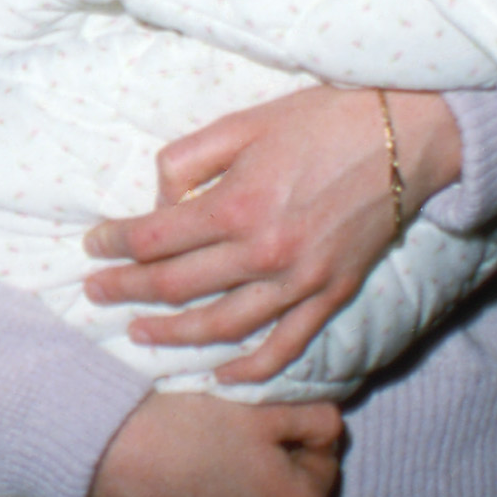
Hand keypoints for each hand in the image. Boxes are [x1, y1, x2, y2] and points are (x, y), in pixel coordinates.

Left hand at [82, 85, 459, 383]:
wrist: (402, 138)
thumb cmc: (318, 121)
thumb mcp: (240, 124)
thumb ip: (187, 161)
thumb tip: (159, 203)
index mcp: (235, 205)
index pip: (154, 238)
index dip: (115, 244)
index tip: (94, 245)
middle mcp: (264, 252)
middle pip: (177, 287)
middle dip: (128, 291)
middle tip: (95, 291)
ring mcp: (301, 281)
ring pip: (223, 325)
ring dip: (174, 335)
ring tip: (138, 333)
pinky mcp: (333, 295)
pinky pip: (286, 345)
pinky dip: (252, 368)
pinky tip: (221, 375)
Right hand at [89, 392, 340, 496]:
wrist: (112, 450)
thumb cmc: (192, 424)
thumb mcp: (260, 408)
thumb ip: (311, 417)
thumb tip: (329, 424)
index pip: (323, 461)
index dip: (302, 430)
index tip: (272, 410)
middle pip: (288, 493)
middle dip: (275, 463)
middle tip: (240, 429)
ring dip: (243, 488)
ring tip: (210, 452)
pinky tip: (186, 476)